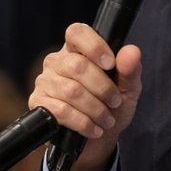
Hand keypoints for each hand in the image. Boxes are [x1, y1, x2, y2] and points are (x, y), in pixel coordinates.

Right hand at [28, 24, 142, 170]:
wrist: (98, 138)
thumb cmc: (112, 106)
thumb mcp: (128, 89)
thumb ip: (130, 70)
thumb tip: (132, 51)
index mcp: (77, 50)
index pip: (77, 32)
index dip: (94, 46)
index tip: (111, 64)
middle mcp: (57, 62)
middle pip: (77, 65)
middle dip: (103, 88)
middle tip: (115, 102)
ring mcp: (45, 82)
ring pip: (71, 91)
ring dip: (96, 109)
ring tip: (107, 119)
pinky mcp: (38, 104)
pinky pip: (61, 111)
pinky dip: (83, 123)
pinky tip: (94, 129)